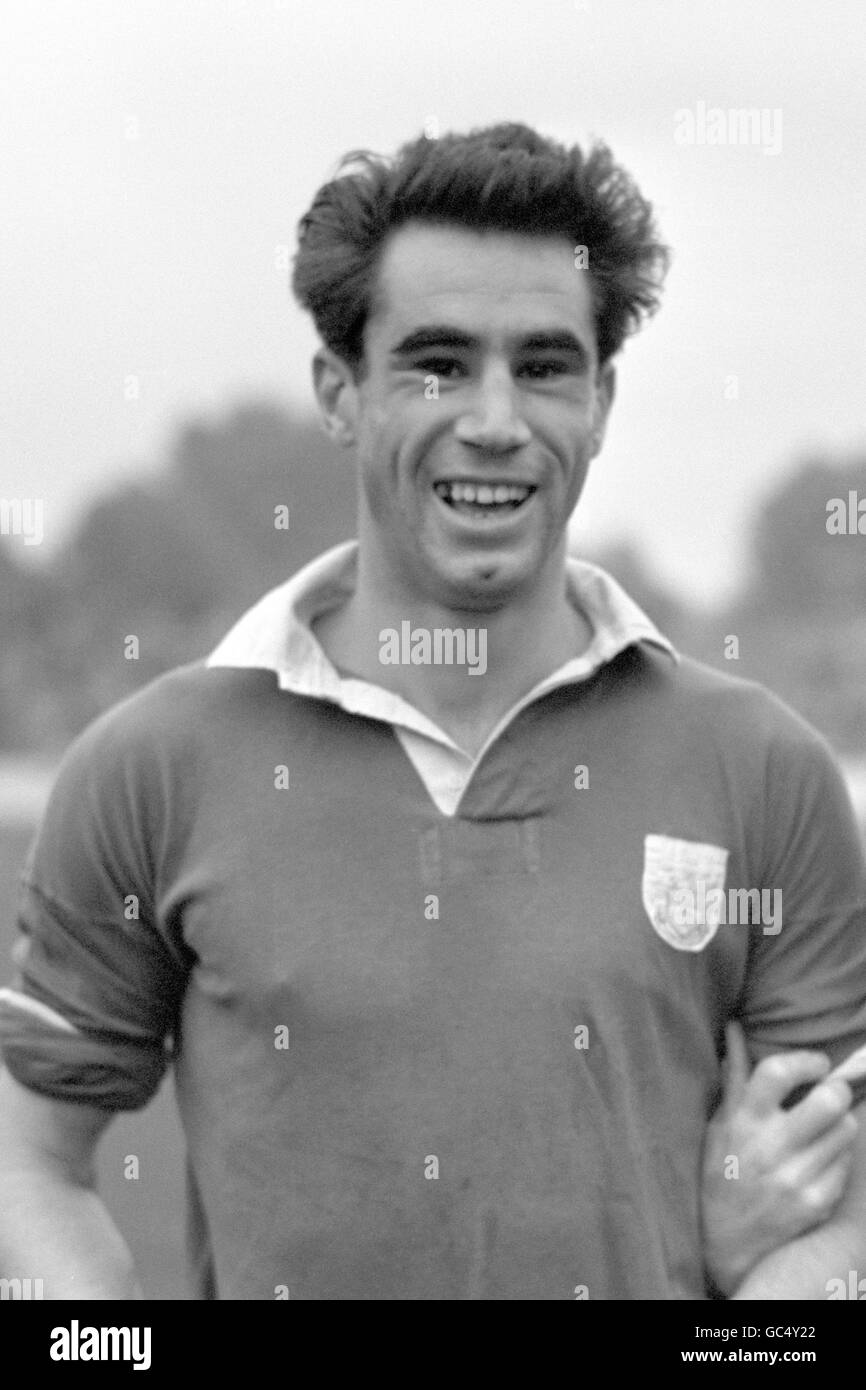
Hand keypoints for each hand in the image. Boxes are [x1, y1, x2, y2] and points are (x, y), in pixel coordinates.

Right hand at [701, 1020, 857, 1295]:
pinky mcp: (817, 1202)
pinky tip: (819, 1162)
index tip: (814, 1064)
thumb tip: (734, 1027)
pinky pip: (847, 1163)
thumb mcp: (719, 1123)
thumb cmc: (719, 1174)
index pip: (779, 1071)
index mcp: (742, 1121)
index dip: (806, 1060)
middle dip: (836, 1090)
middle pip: (830, 1100)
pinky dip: (838, 1157)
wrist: (724, 1245)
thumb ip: (733, 1075)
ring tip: (822, 1130)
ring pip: (847, 1129)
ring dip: (840, 1124)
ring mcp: (797, 1177)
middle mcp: (770, 1147)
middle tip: (828, 1094)